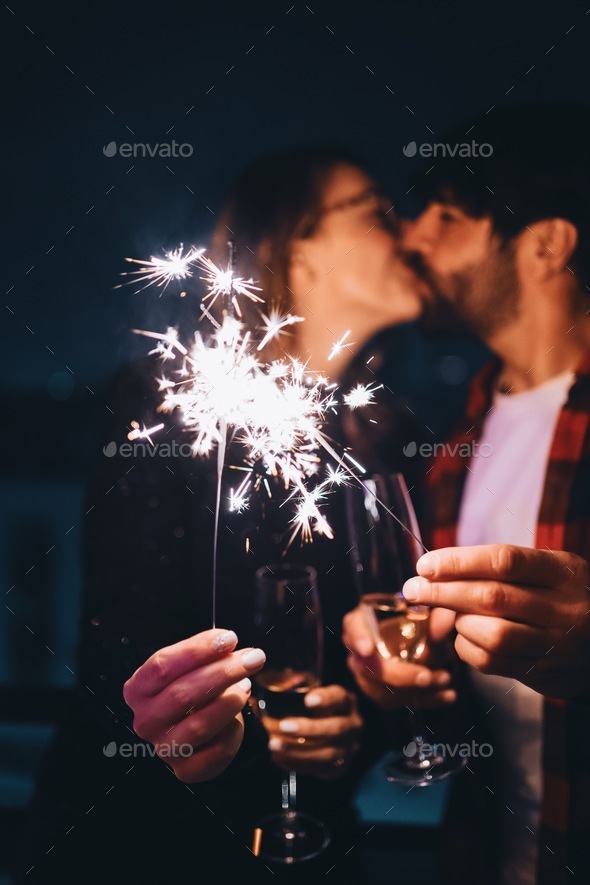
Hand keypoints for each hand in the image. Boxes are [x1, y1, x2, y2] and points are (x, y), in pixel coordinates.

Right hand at [123, 628, 265, 782]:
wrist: (198, 730)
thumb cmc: (193, 691)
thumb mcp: (192, 667)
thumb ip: (206, 654)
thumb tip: (228, 643)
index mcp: (138, 690)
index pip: (162, 666)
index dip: (198, 650)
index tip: (229, 638)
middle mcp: (146, 721)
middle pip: (182, 693)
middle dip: (223, 672)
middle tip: (253, 658)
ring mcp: (164, 748)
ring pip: (199, 724)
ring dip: (230, 701)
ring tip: (246, 686)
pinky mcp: (186, 770)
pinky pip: (216, 750)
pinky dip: (234, 730)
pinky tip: (238, 717)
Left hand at [257, 685, 363, 779]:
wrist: (332, 733)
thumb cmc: (313, 707)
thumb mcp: (307, 693)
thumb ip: (289, 690)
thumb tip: (251, 693)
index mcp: (346, 701)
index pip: (340, 697)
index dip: (326, 699)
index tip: (308, 700)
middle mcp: (353, 724)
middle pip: (336, 728)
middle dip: (309, 729)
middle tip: (283, 726)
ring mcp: (349, 748)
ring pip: (328, 753)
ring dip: (299, 751)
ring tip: (274, 746)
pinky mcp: (339, 767)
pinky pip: (320, 769)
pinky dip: (297, 764)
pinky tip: (279, 758)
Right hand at [342, 604, 456, 709]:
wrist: (421, 636)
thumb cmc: (419, 620)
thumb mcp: (429, 618)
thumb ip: (436, 619)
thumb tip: (447, 616)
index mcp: (363, 620)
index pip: (353, 626)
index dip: (358, 638)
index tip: (368, 650)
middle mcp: (358, 648)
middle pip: (367, 667)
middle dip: (399, 675)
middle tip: (426, 677)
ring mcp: (366, 673)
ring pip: (381, 690)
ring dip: (415, 690)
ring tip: (445, 679)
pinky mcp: (380, 692)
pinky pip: (397, 701)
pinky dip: (425, 700)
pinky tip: (448, 696)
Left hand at [403, 544, 589, 698]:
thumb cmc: (561, 594)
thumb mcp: (548, 569)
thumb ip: (501, 568)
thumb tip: (435, 570)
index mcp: (562, 571)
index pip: (505, 561)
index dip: (460, 562)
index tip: (426, 565)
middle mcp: (563, 608)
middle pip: (492, 598)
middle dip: (444, 592)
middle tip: (413, 588)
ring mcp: (556, 644)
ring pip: (492, 635)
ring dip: (460, 623)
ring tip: (452, 614)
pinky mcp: (544, 673)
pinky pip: (493, 663)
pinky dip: (468, 648)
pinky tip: (466, 636)